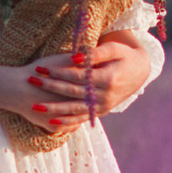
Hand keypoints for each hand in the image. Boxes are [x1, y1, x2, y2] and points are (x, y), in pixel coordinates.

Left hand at [15, 31, 151, 132]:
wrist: (140, 72)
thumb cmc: (125, 55)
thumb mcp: (114, 49)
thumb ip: (95, 54)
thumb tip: (75, 58)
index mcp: (107, 79)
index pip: (77, 76)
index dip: (58, 72)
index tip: (40, 67)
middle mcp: (105, 96)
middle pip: (72, 92)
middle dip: (49, 87)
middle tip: (31, 82)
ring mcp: (103, 107)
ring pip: (74, 109)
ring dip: (53, 108)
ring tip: (34, 106)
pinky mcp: (101, 112)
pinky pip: (81, 119)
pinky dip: (67, 122)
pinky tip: (51, 122)